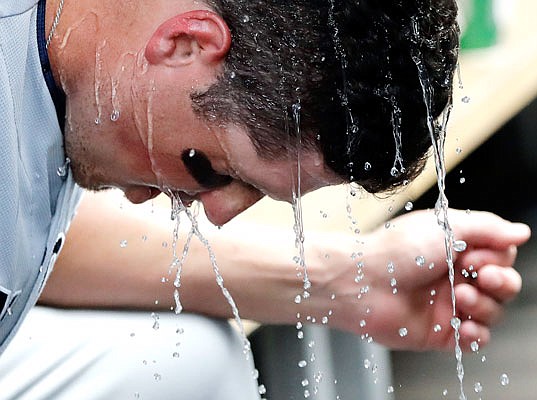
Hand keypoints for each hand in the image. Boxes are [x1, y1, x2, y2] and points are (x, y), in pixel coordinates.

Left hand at [300, 209, 529, 351]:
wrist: (362, 282)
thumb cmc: (395, 250)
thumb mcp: (446, 226)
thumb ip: (488, 227)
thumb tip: (521, 232)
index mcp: (455, 249)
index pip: (499, 256)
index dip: (497, 258)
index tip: (476, 256)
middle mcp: (453, 276)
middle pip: (502, 285)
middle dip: (501, 282)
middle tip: (481, 275)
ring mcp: (447, 304)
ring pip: (493, 312)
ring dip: (485, 305)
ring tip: (459, 296)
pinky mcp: (439, 331)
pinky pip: (475, 339)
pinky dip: (477, 335)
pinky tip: (465, 326)